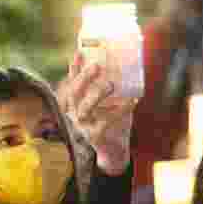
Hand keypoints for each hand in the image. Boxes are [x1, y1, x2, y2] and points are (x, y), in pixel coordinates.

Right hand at [56, 52, 134, 176]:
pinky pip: (106, 122)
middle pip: (73, 94)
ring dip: (96, 95)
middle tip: (97, 65)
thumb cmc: (111, 123)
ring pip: (84, 109)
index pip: (71, 83)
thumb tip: (127, 65)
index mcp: (74, 105)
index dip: (74, 68)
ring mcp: (83, 127)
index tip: (79, 51)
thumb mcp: (109, 103)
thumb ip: (111, 90)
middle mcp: (74, 115)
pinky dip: (120, 110)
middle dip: (83, 78)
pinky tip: (132, 101)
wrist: (113, 152)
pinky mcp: (95, 137)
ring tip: (110, 84)